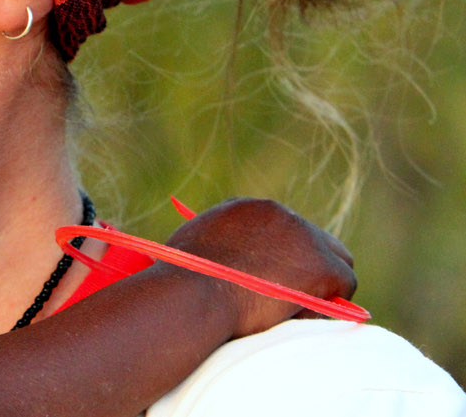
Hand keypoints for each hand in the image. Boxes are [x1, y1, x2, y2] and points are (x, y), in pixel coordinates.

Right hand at [165, 197, 356, 337]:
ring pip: (336, 262)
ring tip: (295, 312)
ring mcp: (305, 236)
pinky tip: (299, 318)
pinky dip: (326, 306)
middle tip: (296, 296)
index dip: (283, 255)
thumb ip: (219, 245)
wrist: (192, 296)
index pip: (283, 227)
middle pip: (316, 239)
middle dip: (309, 268)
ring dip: (321, 286)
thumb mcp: (194, 247)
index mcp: (248, 207)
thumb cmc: (181, 282)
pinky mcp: (323, 264)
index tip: (275, 278)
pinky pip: (343, 287)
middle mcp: (280, 213)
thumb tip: (228, 263)